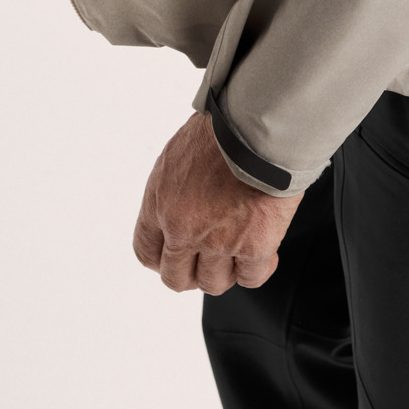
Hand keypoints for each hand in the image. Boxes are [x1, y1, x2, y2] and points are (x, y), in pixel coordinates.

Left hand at [132, 113, 302, 294]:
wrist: (260, 125)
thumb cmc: (224, 126)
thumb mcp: (180, 152)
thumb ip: (174, 187)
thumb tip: (183, 200)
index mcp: (160, 202)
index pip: (146, 250)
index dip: (161, 259)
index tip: (172, 256)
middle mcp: (184, 227)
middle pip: (176, 277)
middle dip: (191, 272)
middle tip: (205, 260)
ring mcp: (218, 241)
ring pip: (213, 284)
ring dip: (224, 271)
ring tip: (237, 251)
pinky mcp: (253, 246)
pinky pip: (250, 278)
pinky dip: (255, 270)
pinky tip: (262, 253)